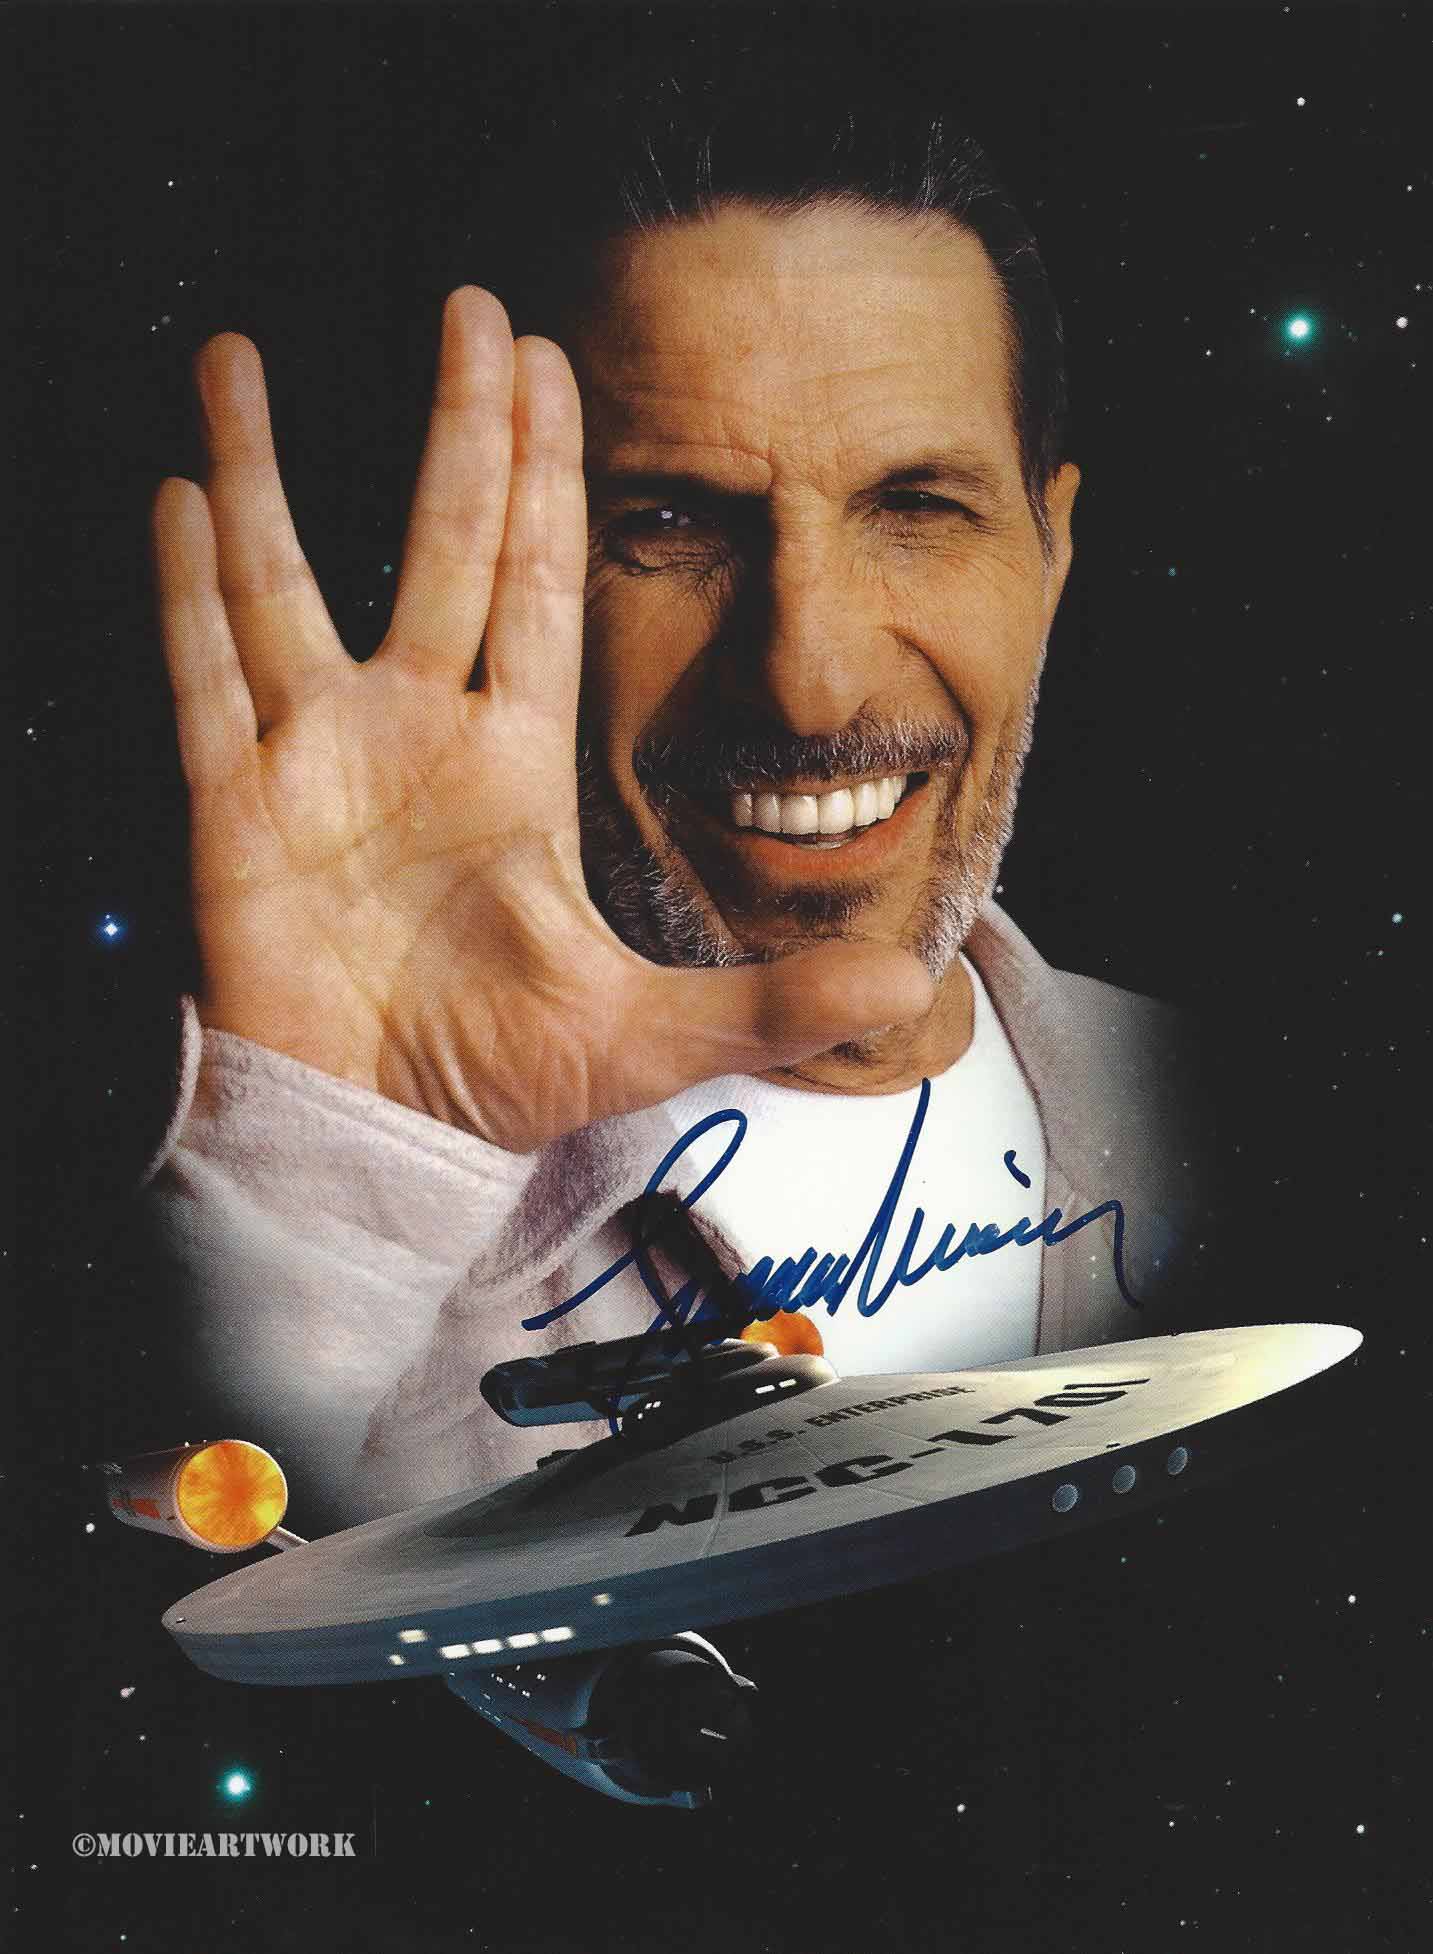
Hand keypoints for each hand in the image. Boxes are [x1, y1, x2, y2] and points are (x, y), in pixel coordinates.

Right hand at [153, 290, 933, 1151]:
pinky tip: (175, 499)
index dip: (540, 478)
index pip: (534, 587)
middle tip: (471, 307)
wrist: (381, 1140)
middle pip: (437, 549)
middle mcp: (414, 737)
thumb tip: (912, 989)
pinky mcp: (237, 816)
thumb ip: (772, 1004)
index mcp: (513, 765)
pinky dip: (184, 595)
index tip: (548, 368)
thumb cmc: (499, 1077)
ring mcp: (319, 766)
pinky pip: (206, 686)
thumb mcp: (650, 1032)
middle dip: (458, 431)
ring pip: (284, 587)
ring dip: (260, 473)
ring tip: (237, 358)